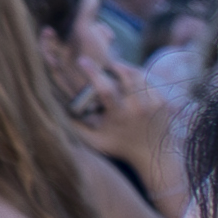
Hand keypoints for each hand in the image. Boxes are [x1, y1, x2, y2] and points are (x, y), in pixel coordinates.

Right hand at [68, 39, 178, 179]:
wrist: (155, 157)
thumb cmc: (119, 147)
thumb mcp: (94, 141)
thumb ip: (75, 126)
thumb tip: (53, 109)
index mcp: (120, 116)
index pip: (105, 89)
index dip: (93, 72)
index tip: (82, 60)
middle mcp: (138, 109)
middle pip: (126, 74)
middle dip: (114, 65)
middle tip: (105, 64)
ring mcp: (154, 104)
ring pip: (139, 74)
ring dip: (126, 69)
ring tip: (116, 69)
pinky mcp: (164, 102)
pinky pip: (150, 81)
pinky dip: (139, 77)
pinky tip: (130, 79)